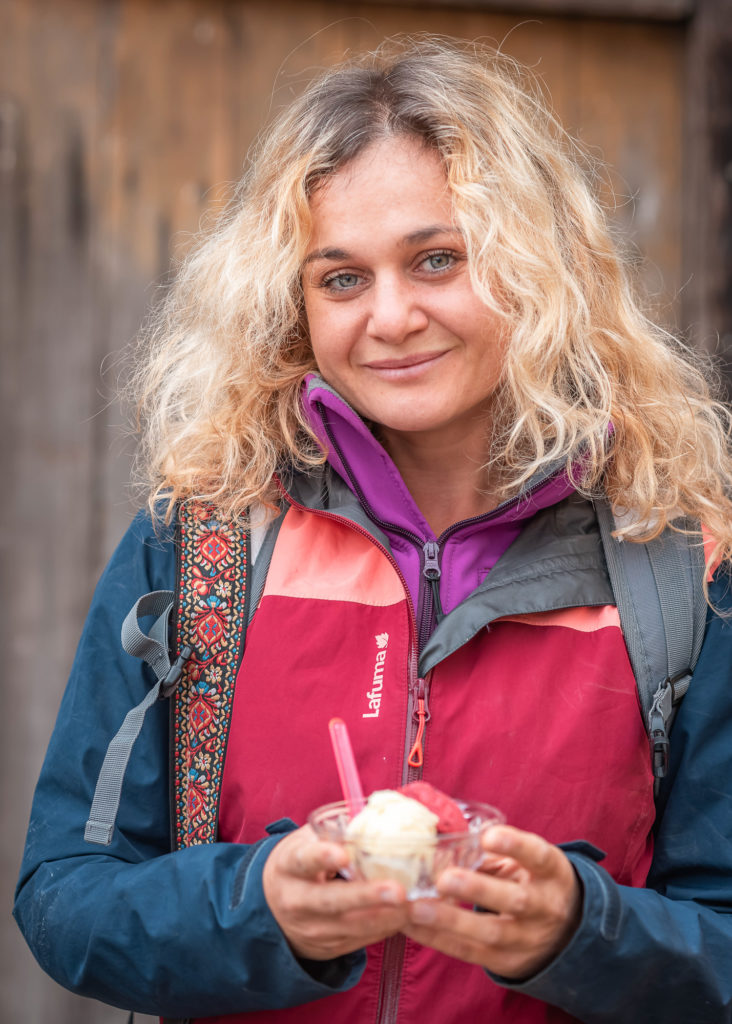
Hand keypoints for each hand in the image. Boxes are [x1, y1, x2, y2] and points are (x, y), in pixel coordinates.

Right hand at [262, 825, 408, 960]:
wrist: (274, 906)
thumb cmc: (302, 862)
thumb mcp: (308, 840)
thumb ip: (336, 830)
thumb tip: (378, 813)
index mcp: (289, 866)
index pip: (304, 860)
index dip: (322, 857)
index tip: (342, 854)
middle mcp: (296, 900)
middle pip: (332, 901)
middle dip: (366, 896)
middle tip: (398, 891)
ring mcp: (312, 928)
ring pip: (352, 926)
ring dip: (387, 916)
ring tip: (414, 905)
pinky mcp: (328, 947)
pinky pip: (361, 939)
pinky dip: (386, 927)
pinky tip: (405, 916)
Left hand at [403, 825, 581, 978]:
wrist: (566, 935)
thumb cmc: (534, 882)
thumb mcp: (526, 863)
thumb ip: (491, 853)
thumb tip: (442, 842)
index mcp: (551, 873)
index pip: (538, 856)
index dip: (515, 846)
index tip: (488, 836)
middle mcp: (544, 907)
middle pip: (515, 901)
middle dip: (478, 890)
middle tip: (444, 879)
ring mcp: (526, 939)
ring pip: (489, 933)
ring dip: (449, 920)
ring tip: (416, 908)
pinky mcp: (506, 962)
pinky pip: (469, 952)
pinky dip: (437, 939)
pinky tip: (411, 925)